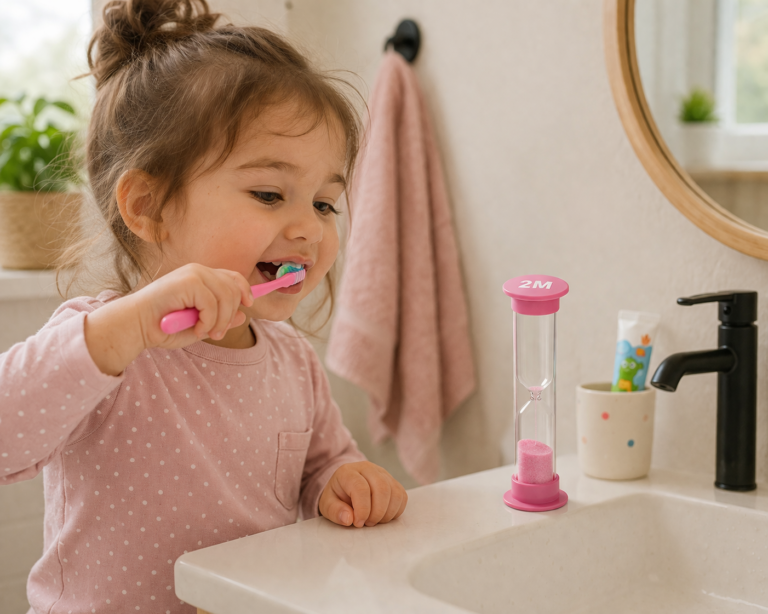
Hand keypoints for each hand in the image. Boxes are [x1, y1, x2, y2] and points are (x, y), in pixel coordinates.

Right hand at [84, 263, 253, 375]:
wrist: (135, 326)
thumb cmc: (162, 327)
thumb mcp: (198, 325)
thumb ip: (220, 319)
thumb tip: (243, 314)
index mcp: (200, 277)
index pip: (233, 277)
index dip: (245, 290)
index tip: (248, 305)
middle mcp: (198, 271)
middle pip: (234, 289)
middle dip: (230, 315)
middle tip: (216, 334)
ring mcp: (193, 274)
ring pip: (227, 297)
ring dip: (219, 321)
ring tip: (204, 333)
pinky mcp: (188, 281)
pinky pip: (213, 303)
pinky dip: (208, 321)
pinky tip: (196, 329)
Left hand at [319, 461, 406, 527]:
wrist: (345, 487)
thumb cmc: (337, 497)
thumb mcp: (327, 505)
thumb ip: (335, 512)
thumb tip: (349, 519)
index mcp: (348, 472)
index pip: (361, 488)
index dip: (362, 509)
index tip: (358, 523)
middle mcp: (368, 468)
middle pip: (382, 488)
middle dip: (377, 512)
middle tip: (368, 523)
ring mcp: (383, 473)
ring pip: (394, 492)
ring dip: (387, 513)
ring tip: (375, 520)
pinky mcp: (393, 481)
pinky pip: (402, 496)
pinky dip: (395, 511)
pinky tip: (383, 516)